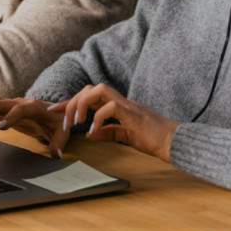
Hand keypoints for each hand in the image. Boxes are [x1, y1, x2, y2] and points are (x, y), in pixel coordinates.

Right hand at [0, 93, 68, 158]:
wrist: (54, 110)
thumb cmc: (58, 120)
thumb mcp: (63, 131)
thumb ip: (59, 142)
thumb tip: (55, 155)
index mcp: (33, 106)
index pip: (21, 108)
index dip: (11, 116)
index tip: (1, 127)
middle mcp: (18, 101)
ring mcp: (8, 104)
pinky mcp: (1, 108)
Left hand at [49, 84, 178, 161]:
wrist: (175, 142)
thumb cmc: (153, 139)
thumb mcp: (126, 136)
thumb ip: (109, 133)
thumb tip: (90, 134)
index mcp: (118, 106)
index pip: (90, 96)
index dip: (71, 102)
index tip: (55, 110)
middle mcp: (121, 101)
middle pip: (90, 88)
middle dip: (72, 101)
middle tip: (63, 120)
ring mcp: (127, 105)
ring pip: (98, 91)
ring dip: (82, 104)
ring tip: (76, 122)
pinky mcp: (133, 114)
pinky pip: (110, 108)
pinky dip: (98, 118)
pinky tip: (94, 131)